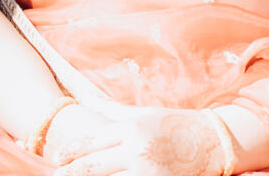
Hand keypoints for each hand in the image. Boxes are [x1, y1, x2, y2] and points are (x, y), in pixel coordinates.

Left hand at [48, 105, 224, 175]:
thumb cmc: (174, 125)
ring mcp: (147, 171)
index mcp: (131, 129)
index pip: (91, 142)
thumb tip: (85, 101)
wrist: (212, 141)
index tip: (56, 158)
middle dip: (70, 174)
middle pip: (93, 167)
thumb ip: (112, 110)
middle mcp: (136, 150)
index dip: (70, 151)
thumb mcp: (142, 113)